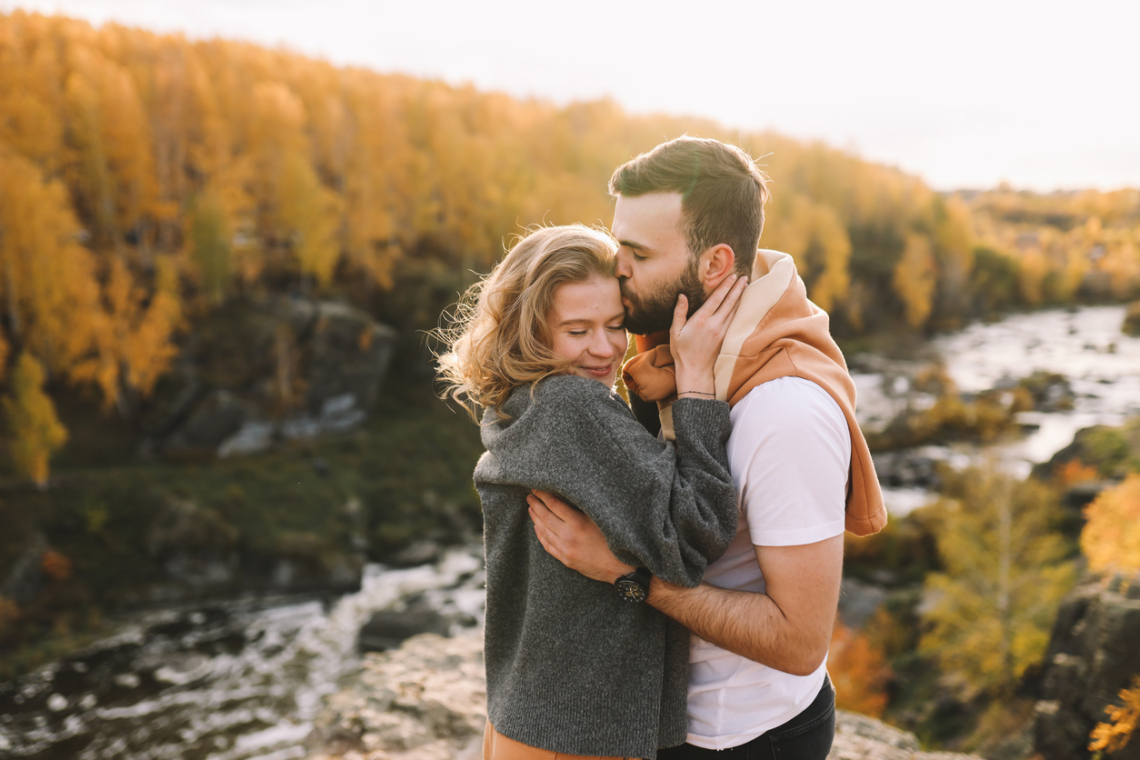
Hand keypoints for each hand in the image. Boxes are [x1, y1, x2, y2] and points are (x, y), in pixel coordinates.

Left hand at [527, 490, 633, 583]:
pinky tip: (537, 528)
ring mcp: (566, 550)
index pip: (554, 505)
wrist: (621, 569)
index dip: (543, 495)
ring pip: (544, 531)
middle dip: (536, 504)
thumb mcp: (602, 519)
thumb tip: (570, 494)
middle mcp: (569, 536)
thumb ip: (585, 508)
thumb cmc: (616, 539)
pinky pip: (548, 546)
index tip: (536, 488)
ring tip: (531, 508)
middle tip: (530, 496)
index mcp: (578, 523)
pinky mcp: (566, 560)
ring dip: (536, 519)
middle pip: (546, 517)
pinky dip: (540, 535)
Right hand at [671, 274, 747, 396]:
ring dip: (741, 297)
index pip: (716, 299)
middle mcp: (714, 324)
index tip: (732, 276)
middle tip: (745, 277)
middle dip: (738, 288)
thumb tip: (682, 296)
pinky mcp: (726, 338)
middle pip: (730, 302)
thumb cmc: (682, 351)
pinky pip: (735, 319)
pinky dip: (739, 309)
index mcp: (701, 320)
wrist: (695, 371)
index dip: (725, 286)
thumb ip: (679, 312)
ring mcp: (722, 331)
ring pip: (735, 310)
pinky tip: (742, 304)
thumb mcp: (675, 331)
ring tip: (746, 286)